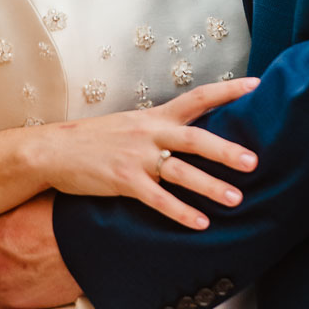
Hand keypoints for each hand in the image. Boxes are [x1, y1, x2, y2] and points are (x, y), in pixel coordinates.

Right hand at [34, 76, 259, 230]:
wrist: (53, 150)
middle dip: (226, 151)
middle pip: (195, 139)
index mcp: (155, 116)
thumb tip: (193, 137)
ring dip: (210, 186)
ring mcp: (137, 158)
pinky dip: (180, 212)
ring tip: (236, 199)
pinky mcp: (123, 181)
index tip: (256, 85)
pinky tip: (201, 223)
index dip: (227, 91)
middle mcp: (150, 133)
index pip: (197, 97)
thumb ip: (161, 129)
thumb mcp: (132, 125)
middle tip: (254, 162)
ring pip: (181, 172)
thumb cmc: (96, 139)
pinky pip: (157, 199)